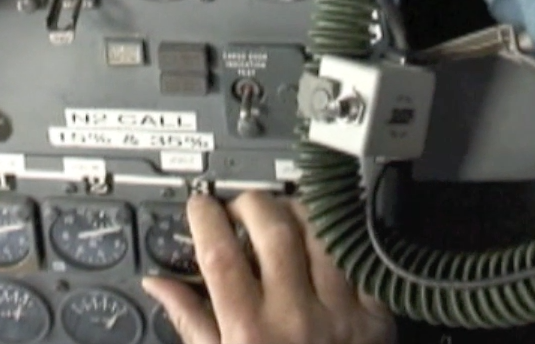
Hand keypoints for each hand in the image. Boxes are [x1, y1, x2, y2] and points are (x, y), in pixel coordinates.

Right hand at [144, 193, 395, 343]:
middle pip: (273, 231)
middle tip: (241, 208)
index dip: (205, 217)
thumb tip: (159, 283)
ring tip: (282, 215)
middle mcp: (295, 318)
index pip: (220, 254)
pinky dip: (339, 239)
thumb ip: (191, 321)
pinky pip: (358, 258)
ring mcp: (340, 314)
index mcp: (249, 332)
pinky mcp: (375, 317)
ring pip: (321, 234)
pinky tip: (321, 238)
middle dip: (251, 204)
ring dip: (298, 211)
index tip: (201, 206)